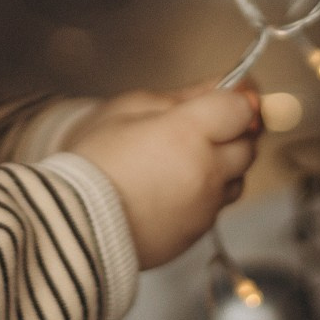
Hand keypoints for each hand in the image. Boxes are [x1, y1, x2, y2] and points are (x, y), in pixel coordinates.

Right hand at [70, 82, 263, 268]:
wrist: (72, 224)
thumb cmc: (93, 162)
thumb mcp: (129, 109)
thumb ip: (183, 97)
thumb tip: (224, 87)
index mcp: (189, 133)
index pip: (242, 110)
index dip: (239, 100)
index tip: (231, 96)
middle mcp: (207, 171)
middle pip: (248, 145)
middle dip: (233, 133)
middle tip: (202, 127)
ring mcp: (205, 206)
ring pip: (237, 178)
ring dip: (223, 166)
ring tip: (182, 161)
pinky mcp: (197, 233)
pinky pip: (216, 206)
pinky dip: (205, 194)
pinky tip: (172, 188)